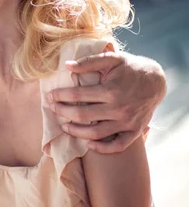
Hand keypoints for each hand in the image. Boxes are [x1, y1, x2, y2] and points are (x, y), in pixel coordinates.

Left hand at [47, 51, 165, 152]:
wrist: (157, 80)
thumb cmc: (130, 68)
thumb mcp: (112, 59)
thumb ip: (89, 62)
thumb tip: (67, 66)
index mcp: (111, 90)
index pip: (77, 95)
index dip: (60, 96)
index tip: (49, 96)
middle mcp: (118, 108)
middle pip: (82, 115)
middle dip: (62, 112)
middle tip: (52, 109)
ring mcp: (127, 122)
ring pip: (96, 134)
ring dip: (76, 131)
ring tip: (64, 126)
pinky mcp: (134, 131)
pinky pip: (117, 145)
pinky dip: (102, 148)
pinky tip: (89, 144)